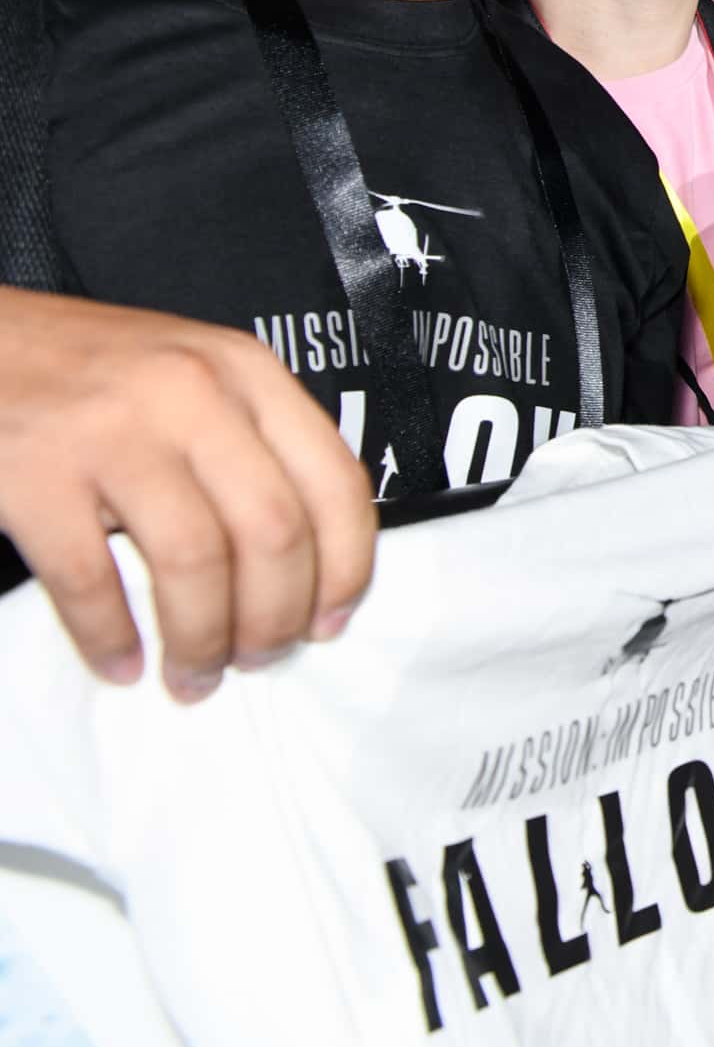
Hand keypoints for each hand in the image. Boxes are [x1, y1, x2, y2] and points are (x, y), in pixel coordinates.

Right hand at [0, 291, 374, 700]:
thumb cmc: (91, 370)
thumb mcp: (196, 375)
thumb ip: (254, 443)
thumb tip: (308, 563)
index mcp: (245, 372)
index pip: (334, 481)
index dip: (345, 568)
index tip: (330, 622)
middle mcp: (191, 394)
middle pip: (272, 532)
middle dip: (274, 618)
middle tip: (258, 660)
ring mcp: (112, 432)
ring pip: (195, 563)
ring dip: (202, 640)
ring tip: (195, 676)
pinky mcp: (35, 473)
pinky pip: (91, 579)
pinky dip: (111, 637)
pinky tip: (121, 663)